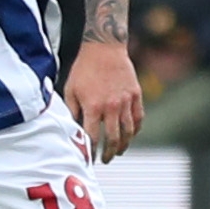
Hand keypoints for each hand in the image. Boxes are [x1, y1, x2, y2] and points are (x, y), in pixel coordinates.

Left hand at [65, 40, 143, 160]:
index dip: (91, 152)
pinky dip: (135, 130)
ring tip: (118, 152)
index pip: (93, 137)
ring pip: (128, 132)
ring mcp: (125, 101)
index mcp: (93, 106)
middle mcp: (111, 107)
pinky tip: (130, 136)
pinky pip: (138, 118)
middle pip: (112, 139)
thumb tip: (73, 131)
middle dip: (108, 153)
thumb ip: (72, 111)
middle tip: (105, 160)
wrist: (104, 47)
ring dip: (123, 145)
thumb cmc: (84, 69)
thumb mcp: (71, 89)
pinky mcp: (135, 95)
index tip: (89, 160)